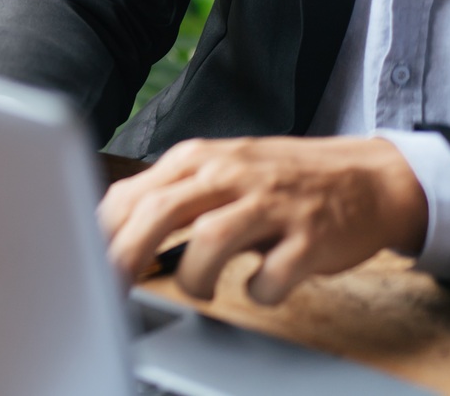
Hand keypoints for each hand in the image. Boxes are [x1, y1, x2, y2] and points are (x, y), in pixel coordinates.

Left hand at [98, 135, 428, 303]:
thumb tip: (109, 226)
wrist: (367, 177)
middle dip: (127, 255)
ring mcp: (271, 204)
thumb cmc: (280, 180)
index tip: (83, 259)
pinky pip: (273, 272)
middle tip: (113, 287)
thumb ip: (170, 193)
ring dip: (195, 277)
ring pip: (211, 238)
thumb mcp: (219, 170)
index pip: (133, 192)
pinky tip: (260, 287)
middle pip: (160, 212)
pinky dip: (259, 290)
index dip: (102, 231)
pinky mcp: (311, 236)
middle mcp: (229, 175)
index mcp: (198, 159)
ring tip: (201, 288)